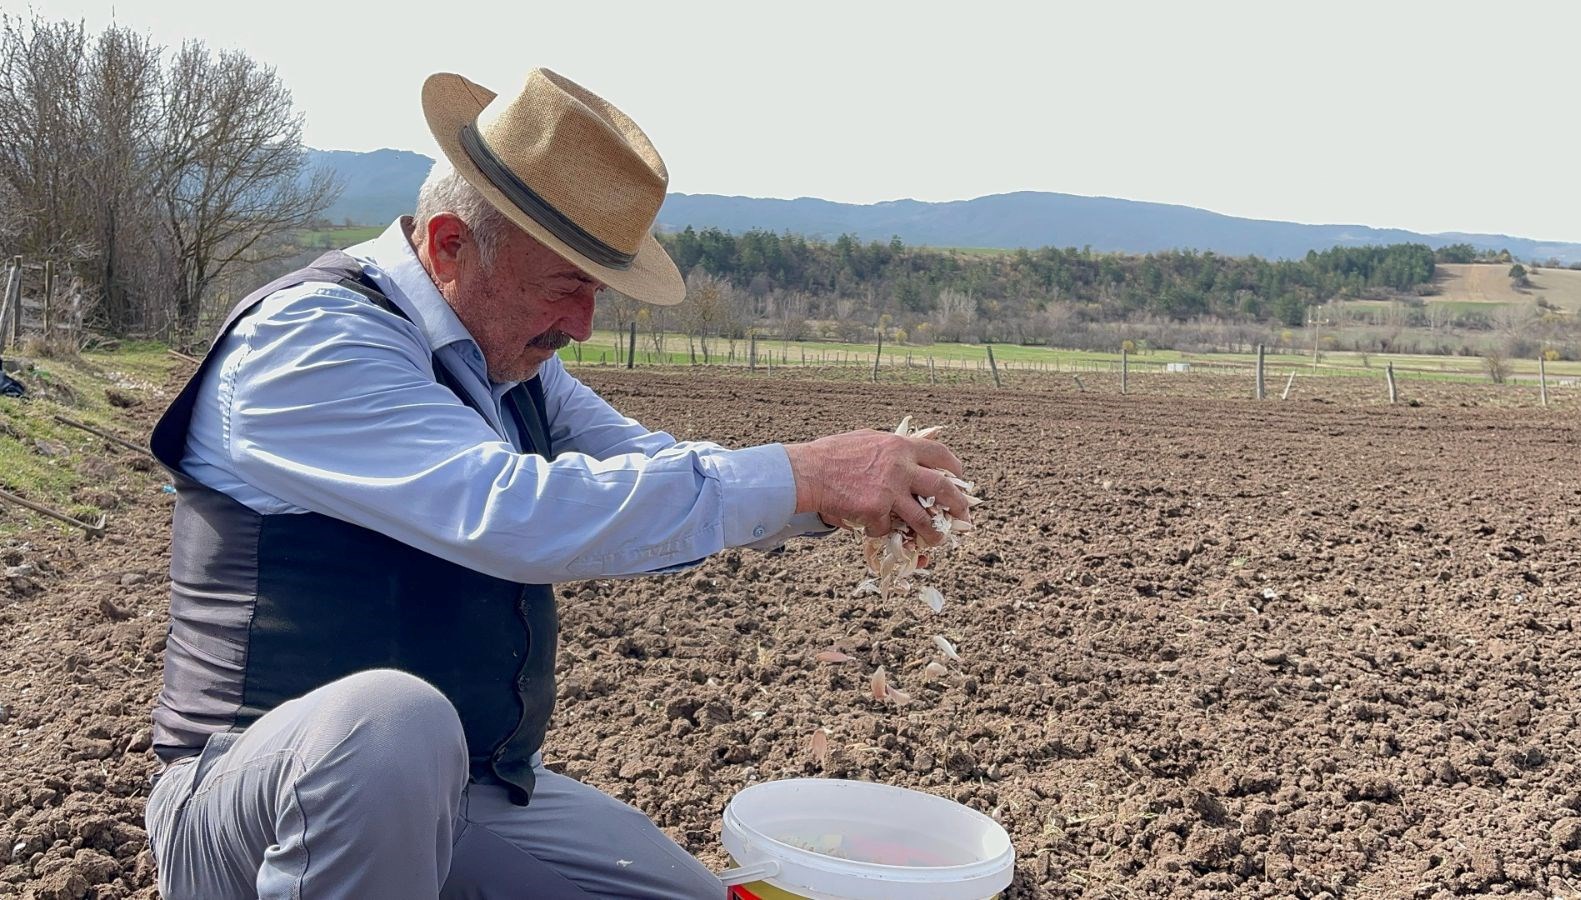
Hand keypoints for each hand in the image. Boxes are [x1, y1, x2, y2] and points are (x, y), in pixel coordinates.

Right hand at [784, 430, 972, 543]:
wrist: (808, 472)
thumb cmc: (833, 454)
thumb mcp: (868, 439)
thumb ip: (892, 449)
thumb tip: (910, 454)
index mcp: (900, 447)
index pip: (940, 454)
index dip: (955, 468)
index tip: (960, 479)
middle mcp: (900, 468)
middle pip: (943, 489)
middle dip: (958, 505)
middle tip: (963, 516)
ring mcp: (889, 491)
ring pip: (923, 520)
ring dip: (934, 534)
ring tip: (937, 542)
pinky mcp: (876, 511)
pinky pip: (886, 529)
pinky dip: (881, 531)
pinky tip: (871, 527)